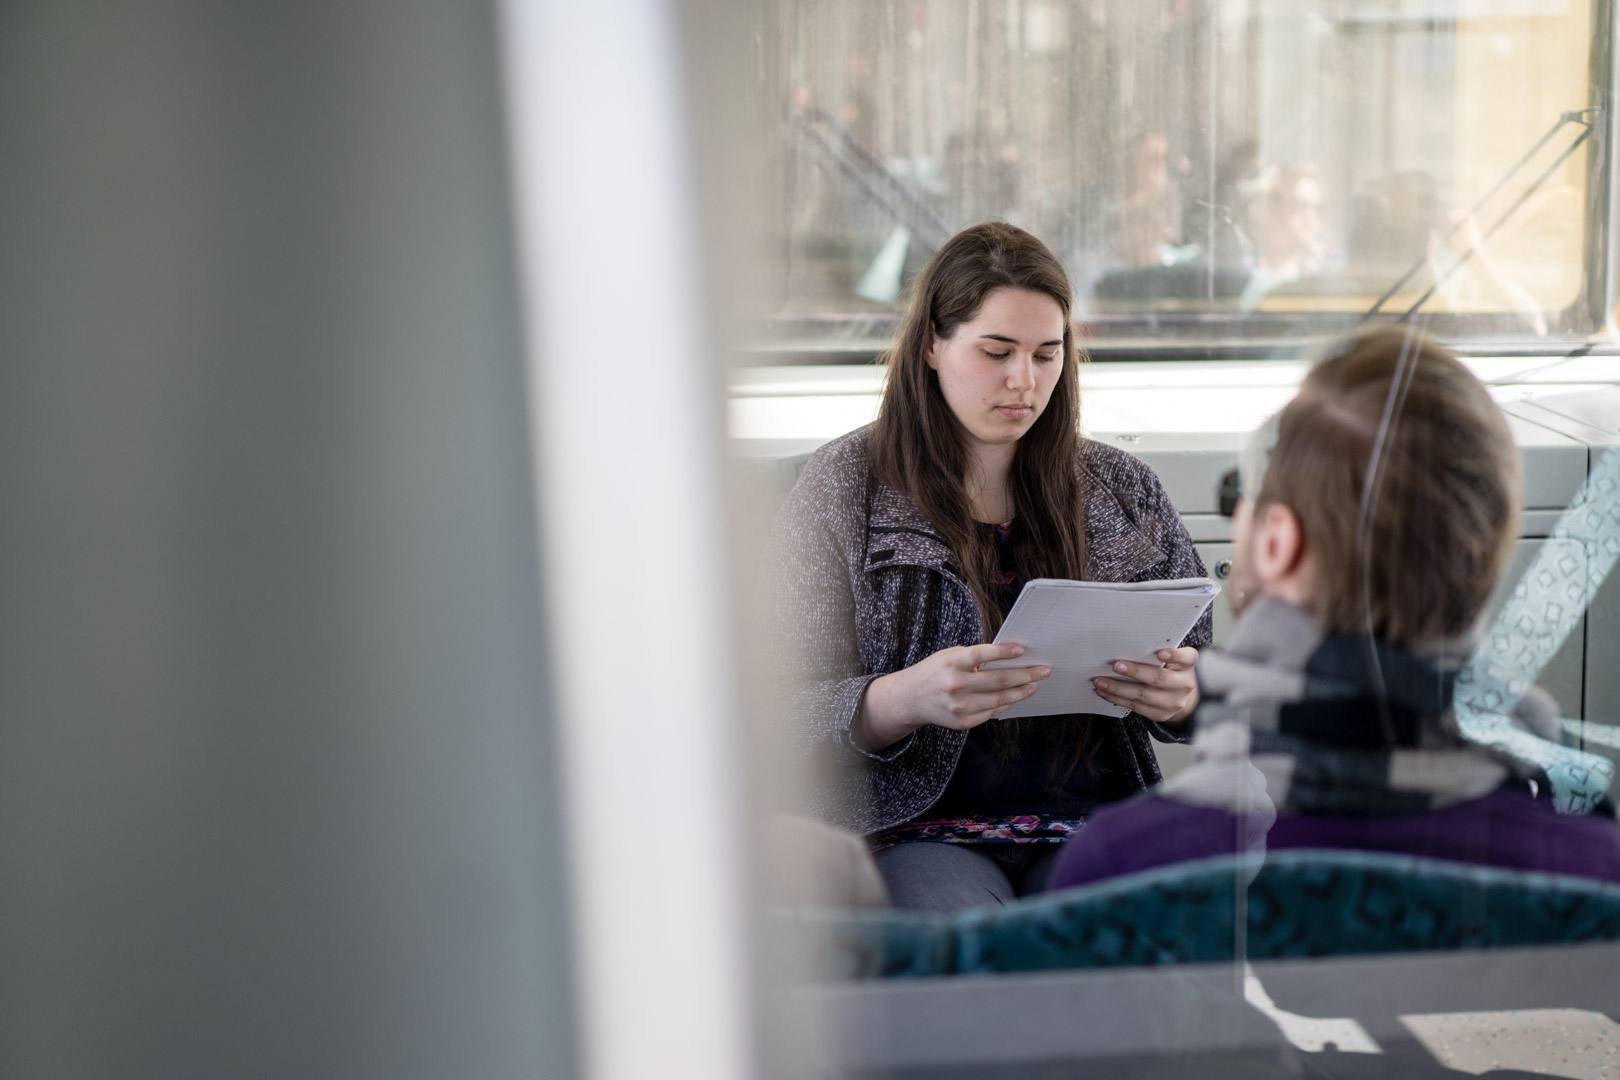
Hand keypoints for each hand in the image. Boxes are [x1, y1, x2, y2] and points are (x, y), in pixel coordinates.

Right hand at [854, 643, 1050, 751]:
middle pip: (999, 680)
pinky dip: (1005, 703)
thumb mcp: (949, 656)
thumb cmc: (934, 672)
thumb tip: (1009, 659)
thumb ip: (974, 658)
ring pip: (1000, 699)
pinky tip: (1014, 697)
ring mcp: (959, 707)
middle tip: (1043, 671)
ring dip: (1021, 691)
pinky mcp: (962, 722)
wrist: (910, 699)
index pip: (981, 655)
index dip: (1003, 652)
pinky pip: (991, 712)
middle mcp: (955, 685)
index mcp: (950, 663)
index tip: (1021, 650)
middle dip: (1026, 675)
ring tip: (1034, 685)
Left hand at [1092, 646, 1199, 723]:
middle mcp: (1185, 685)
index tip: (1160, 653)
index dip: (1175, 656)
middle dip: (1135, 672)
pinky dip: (1117, 699)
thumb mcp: (1171, 659)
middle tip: (1115, 666)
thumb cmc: (1169, 669)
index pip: (1187, 658)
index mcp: (1188, 666)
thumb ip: (1156, 653)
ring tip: (1100, 682)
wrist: (1180, 697)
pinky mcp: (1161, 715)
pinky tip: (1104, 692)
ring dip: (1118, 689)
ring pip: (1143, 696)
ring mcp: (1174, 703)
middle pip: (1159, 679)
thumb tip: (1124, 646)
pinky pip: (1136, 707)